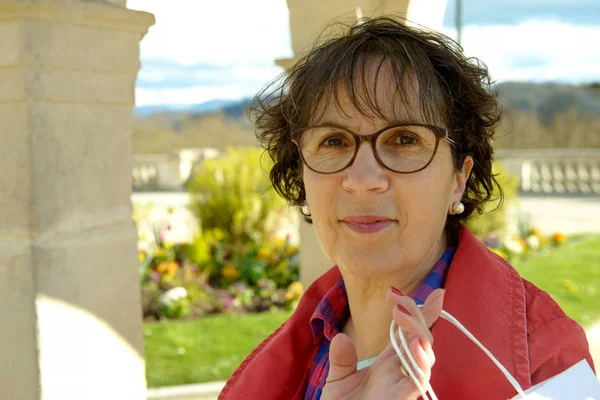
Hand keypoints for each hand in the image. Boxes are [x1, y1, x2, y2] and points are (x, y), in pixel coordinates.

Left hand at [320, 288, 444, 399]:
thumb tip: (341, 337)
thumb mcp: (338, 381)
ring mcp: (402, 386)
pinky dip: (419, 363)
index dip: (412, 312)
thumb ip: (341, 360)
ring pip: (424, 358)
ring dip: (419, 333)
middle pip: (419, 339)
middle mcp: (399, 373)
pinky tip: (415, 345)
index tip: (416, 291)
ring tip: (406, 313)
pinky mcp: (401, 399)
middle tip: (407, 296)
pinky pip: (417, 381)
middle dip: (418, 315)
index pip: (406, 333)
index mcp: (388, 364)